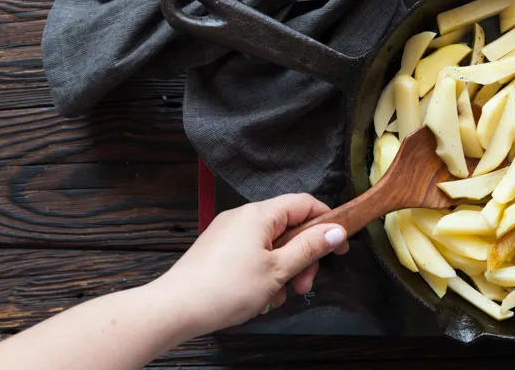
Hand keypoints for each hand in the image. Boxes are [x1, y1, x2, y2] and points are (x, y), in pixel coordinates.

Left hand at [150, 194, 348, 335]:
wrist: (174, 309)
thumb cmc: (224, 289)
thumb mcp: (278, 270)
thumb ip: (310, 248)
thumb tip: (336, 231)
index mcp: (260, 214)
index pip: (305, 204)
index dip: (327, 223)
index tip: (340, 246)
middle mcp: (243, 217)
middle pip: (289, 228)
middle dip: (303, 257)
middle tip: (304, 285)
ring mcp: (229, 233)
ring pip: (272, 245)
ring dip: (283, 270)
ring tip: (277, 297)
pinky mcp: (219, 250)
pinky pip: (253, 254)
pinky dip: (264, 272)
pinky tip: (259, 297)